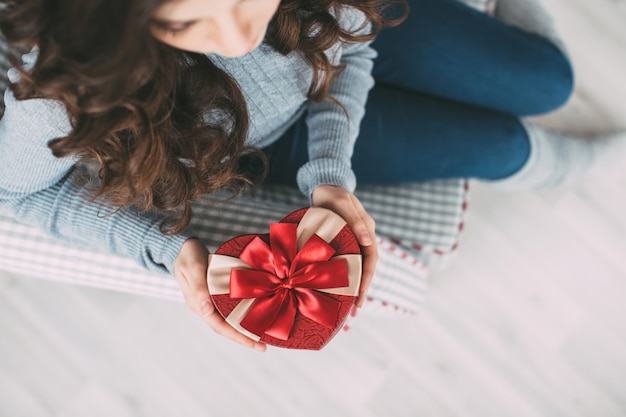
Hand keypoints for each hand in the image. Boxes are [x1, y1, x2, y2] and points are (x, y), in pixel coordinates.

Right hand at [174, 238, 265, 351]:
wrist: (182, 247)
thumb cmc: (188, 255)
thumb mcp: (193, 267)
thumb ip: (199, 288)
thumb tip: (206, 310)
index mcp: (196, 304)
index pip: (219, 326)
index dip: (237, 336)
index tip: (254, 343)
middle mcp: (203, 307)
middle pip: (224, 328)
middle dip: (243, 338)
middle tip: (264, 346)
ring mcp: (208, 302)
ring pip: (227, 321)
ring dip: (243, 329)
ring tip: (262, 336)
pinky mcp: (214, 294)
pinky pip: (228, 309)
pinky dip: (240, 315)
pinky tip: (253, 316)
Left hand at [311, 185, 376, 306]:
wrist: (324, 187)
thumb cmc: (332, 194)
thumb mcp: (342, 204)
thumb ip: (355, 222)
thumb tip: (369, 242)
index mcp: (367, 230)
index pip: (371, 260)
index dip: (367, 280)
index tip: (361, 297)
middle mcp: (363, 238)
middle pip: (365, 269)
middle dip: (361, 291)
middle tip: (354, 311)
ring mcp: (353, 241)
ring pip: (356, 268)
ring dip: (352, 288)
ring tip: (346, 309)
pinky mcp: (343, 244)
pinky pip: (345, 264)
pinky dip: (342, 278)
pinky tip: (335, 291)